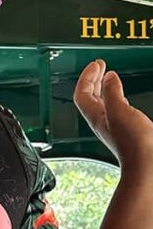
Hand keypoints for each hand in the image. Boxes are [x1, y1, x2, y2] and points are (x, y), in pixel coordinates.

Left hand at [73, 59, 152, 173]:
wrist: (148, 164)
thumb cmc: (134, 142)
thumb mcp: (120, 111)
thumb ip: (112, 92)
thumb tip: (108, 77)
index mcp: (96, 117)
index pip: (82, 94)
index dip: (87, 77)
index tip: (96, 63)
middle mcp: (103, 121)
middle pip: (91, 97)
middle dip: (94, 79)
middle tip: (100, 66)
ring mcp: (114, 126)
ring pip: (103, 103)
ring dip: (104, 87)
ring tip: (109, 76)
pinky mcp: (127, 130)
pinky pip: (116, 110)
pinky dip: (117, 98)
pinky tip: (123, 97)